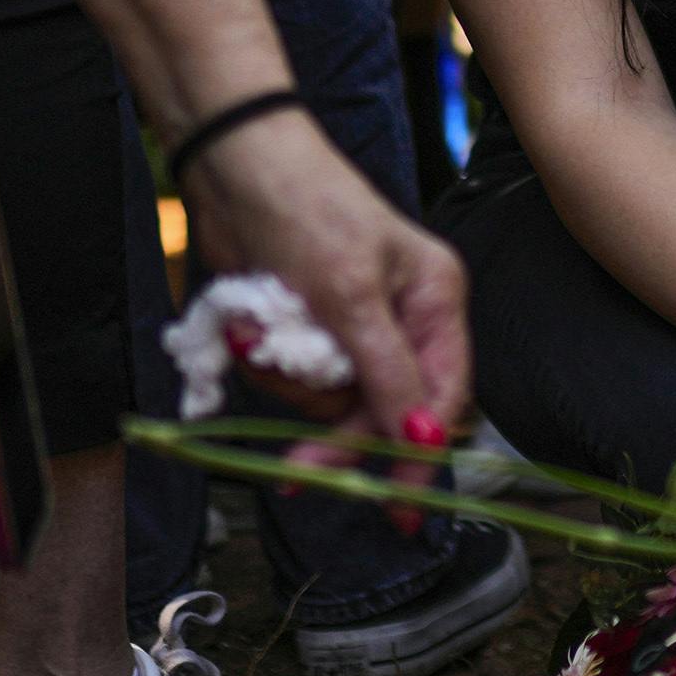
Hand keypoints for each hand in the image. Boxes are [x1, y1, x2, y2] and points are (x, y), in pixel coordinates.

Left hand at [179, 112, 470, 457]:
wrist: (233, 169)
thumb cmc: (306, 212)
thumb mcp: (352, 297)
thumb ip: (390, 373)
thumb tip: (424, 440)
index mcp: (435, 299)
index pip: (442, 395)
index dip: (419, 451)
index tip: (396, 506)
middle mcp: (402, 317)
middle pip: (384, 409)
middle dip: (337, 429)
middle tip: (298, 469)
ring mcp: (352, 325)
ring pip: (333, 400)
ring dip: (291, 385)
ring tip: (262, 338)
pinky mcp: (306, 328)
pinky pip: (296, 380)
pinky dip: (270, 367)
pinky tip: (250, 332)